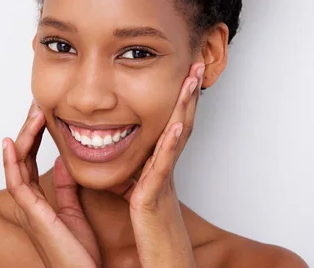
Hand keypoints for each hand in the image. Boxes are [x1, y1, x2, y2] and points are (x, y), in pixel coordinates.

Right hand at [2, 101, 100, 267]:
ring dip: (24, 137)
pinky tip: (11, 142)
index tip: (43, 113)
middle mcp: (29, 202)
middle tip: (37, 104)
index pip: (32, 159)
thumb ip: (66, 187)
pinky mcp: (34, 216)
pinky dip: (12, 162)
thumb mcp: (74, 211)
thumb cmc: (80, 253)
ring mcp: (29, 208)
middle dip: (28, 129)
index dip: (35, 135)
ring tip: (33, 113)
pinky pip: (17, 184)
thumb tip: (62, 162)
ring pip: (18, 165)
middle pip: (22, 157)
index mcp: (39, 200)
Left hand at [109, 62, 205, 267]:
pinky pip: (164, 165)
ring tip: (193, 80)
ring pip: (177, 136)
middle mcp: (165, 168)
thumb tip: (116, 154)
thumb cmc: (151, 233)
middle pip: (180, 122)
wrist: (164, 261)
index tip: (181, 75)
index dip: (175, 99)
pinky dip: (172, 142)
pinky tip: (178, 123)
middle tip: (196, 65)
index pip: (168, 124)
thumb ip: (129, 171)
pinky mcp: (154, 195)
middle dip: (187, 93)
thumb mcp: (135, 193)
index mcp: (157, 166)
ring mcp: (163, 179)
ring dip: (186, 106)